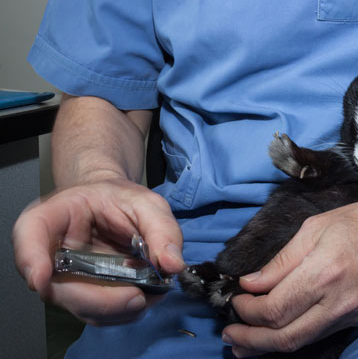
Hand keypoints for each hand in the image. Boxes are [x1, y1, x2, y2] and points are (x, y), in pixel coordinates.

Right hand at [12, 177, 184, 325]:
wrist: (116, 206)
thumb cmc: (121, 199)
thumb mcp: (146, 203)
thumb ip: (162, 229)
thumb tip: (173, 265)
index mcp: (52, 217)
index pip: (29, 235)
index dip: (30, 259)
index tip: (41, 279)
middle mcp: (50, 253)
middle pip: (58, 287)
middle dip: (99, 300)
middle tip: (137, 298)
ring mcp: (66, 278)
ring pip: (81, 307)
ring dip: (118, 309)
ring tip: (150, 294)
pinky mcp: (85, 294)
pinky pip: (99, 313)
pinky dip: (124, 311)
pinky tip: (144, 296)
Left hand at [223, 196, 357, 356]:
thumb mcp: (318, 226)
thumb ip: (283, 260)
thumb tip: (252, 283)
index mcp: (323, 271)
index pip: (274, 308)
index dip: (247, 311)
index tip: (236, 300)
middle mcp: (337, 300)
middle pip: (284, 336)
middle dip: (250, 338)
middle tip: (229, 334)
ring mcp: (351, 314)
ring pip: (302, 342)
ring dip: (267, 346)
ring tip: (245, 343)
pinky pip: (320, 334)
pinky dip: (294, 338)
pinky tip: (279, 333)